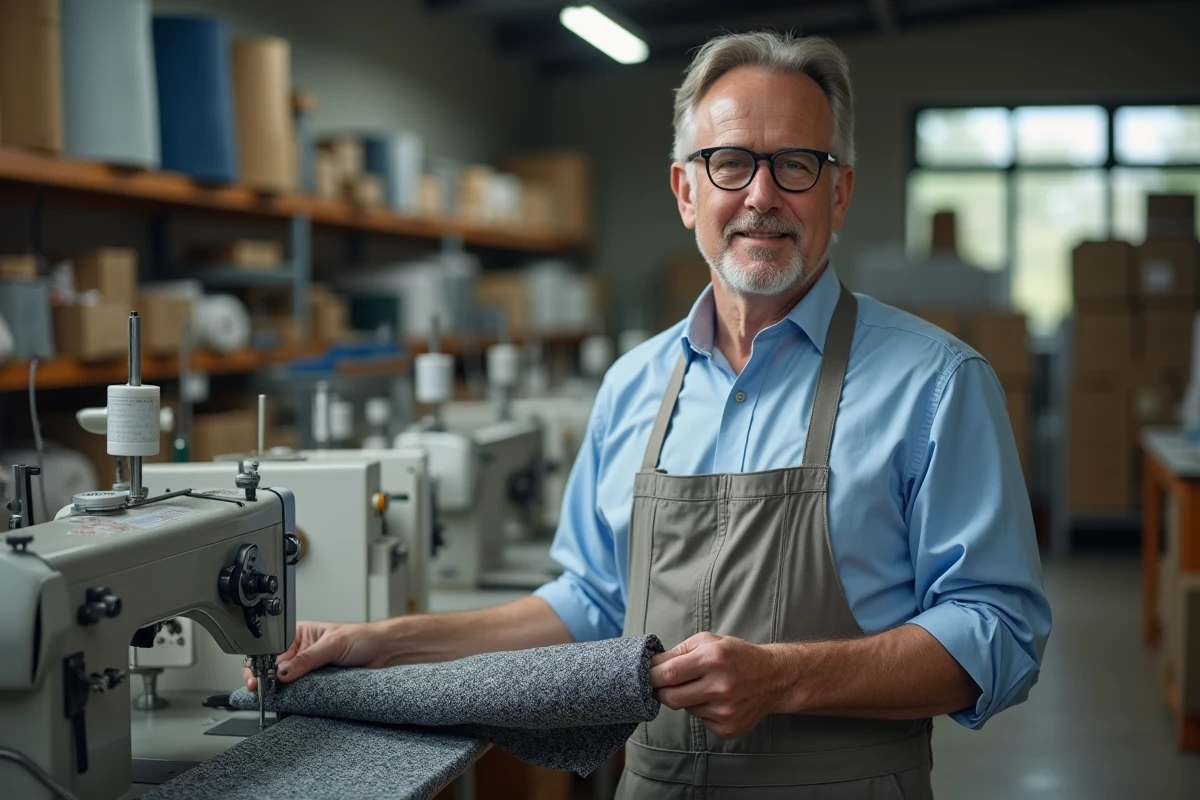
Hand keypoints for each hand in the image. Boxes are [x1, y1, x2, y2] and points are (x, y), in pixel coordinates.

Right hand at [243, 620, 386, 690]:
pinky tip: (289, 700)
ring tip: (274, 695)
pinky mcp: (317, 684)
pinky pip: (300, 693)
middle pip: (274, 668)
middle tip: (261, 690)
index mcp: (300, 634)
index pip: (273, 650)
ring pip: (285, 683)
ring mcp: (308, 669)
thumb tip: (283, 671)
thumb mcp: (332, 644)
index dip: (262, 663)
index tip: (256, 677)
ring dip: (279, 689)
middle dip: (265, 678)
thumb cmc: (363, 638)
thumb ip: (307, 659)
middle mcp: (301, 652)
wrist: (385, 653)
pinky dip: (294, 697)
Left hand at [649, 632, 783, 738]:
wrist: (774, 677)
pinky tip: (716, 699)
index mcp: (713, 659)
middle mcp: (720, 686)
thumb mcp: (709, 641)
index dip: (651, 676)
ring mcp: (725, 710)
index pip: (668, 674)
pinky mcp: (729, 727)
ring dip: (685, 699)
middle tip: (663, 684)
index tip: (646, 674)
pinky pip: (700, 721)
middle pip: (670, 698)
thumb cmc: (736, 655)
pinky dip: (701, 710)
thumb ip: (678, 652)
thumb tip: (650, 665)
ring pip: (685, 709)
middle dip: (661, 691)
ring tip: (702, 686)